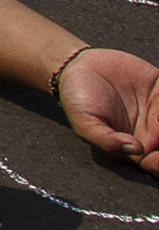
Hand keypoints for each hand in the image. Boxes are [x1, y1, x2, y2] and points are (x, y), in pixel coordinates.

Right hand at [57, 43, 158, 166]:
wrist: (79, 65)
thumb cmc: (79, 100)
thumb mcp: (85, 123)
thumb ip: (107, 140)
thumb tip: (137, 150)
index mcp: (136, 148)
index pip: (157, 164)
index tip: (157, 153)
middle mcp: (153, 132)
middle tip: (156, 122)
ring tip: (156, 107)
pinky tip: (158, 94)